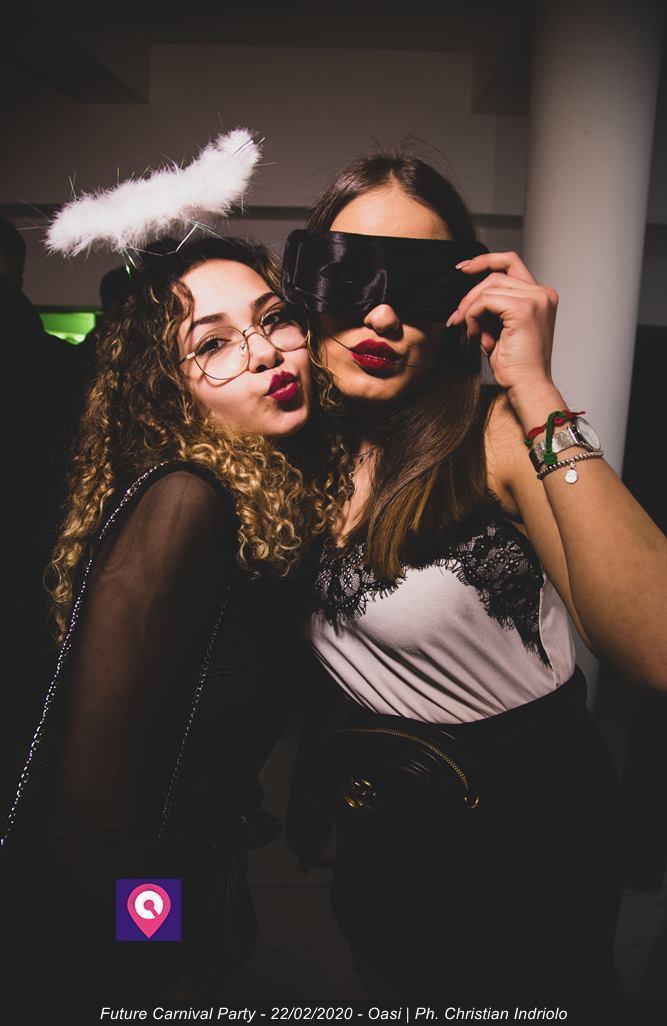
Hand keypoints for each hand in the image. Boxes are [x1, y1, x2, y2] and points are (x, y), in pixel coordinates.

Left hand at [446, 251, 558, 397]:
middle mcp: (542, 294)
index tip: (462, 269)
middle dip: (470, 296)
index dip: (485, 261)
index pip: (510, 263)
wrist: (527, 385)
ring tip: (473, 333)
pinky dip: (474, 317)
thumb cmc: (515, 364)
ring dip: (471, 310)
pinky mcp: (523, 309)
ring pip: (488, 286)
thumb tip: (468, 297)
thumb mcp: (500, 327)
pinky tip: (477, 336)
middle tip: (457, 318)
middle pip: (495, 274)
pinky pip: (485, 301)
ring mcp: (535, 299)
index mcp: (541, 296)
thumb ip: (492, 307)